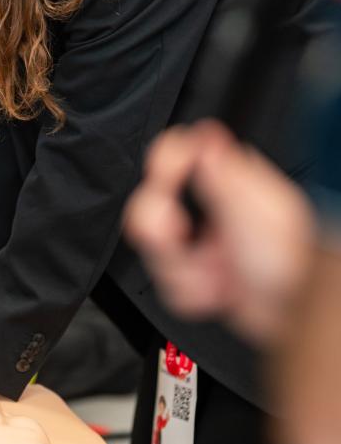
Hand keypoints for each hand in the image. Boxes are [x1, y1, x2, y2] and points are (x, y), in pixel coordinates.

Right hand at [124, 120, 315, 344]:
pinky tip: (218, 291)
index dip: (162, 167)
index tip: (164, 178)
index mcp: (223, 179)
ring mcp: (198, 243)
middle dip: (161, 233)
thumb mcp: (256, 206)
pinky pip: (167, 283)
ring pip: (156, 251)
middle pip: (150, 206)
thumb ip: (225, 170)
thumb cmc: (289, 258)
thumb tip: (205, 134)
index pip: (174, 156)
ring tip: (215, 278)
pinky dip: (192, 293)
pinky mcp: (194, 274)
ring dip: (185, 272)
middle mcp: (207, 208)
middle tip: (177, 238)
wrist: (294, 309)